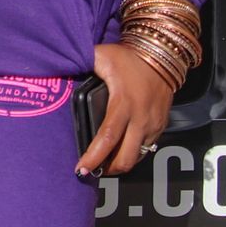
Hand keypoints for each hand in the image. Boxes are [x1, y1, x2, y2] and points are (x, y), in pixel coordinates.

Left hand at [76, 42, 174, 177]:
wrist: (162, 55)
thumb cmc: (129, 57)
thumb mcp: (103, 55)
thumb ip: (83, 62)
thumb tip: (63, 65)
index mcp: (123, 104)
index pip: (107, 138)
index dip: (93, 157)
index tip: (80, 169)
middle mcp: (140, 119)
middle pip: (125, 158)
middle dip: (108, 169)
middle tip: (92, 171)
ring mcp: (152, 125)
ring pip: (137, 157)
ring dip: (121, 164)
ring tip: (105, 163)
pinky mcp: (161, 126)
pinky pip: (147, 149)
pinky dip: (133, 154)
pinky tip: (120, 151)